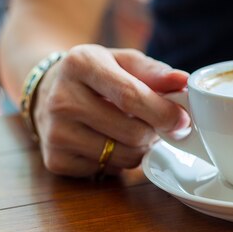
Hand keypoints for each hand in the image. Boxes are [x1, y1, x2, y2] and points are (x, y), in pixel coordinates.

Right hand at [33, 45, 188, 176]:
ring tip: (132, 130)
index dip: (163, 112)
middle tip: (155, 124)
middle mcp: (62, 99)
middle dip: (154, 132)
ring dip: (140, 148)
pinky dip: (118, 161)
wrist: (49, 92)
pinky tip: (108, 141)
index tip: (183, 119)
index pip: (131, 96)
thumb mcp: (123, 61)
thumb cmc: (97, 74)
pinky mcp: (54, 160)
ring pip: (123, 156)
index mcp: (81, 64)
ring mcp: (55, 132)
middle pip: (132, 131)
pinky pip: (107, 170)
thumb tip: (183, 81)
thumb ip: (155, 71)